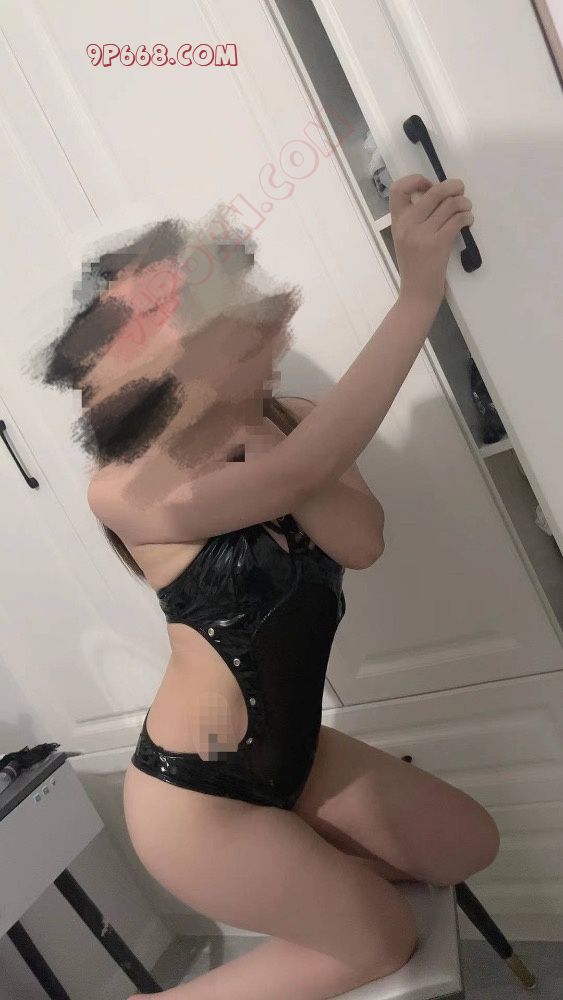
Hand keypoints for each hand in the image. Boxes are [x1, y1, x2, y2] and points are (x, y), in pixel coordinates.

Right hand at [390, 175, 473, 307]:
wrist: (416, 294)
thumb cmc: (414, 267)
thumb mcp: (406, 240)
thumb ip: (415, 219)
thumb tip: (438, 195)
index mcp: (397, 222)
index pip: (398, 189)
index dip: (416, 180)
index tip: (429, 186)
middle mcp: (407, 225)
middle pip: (433, 192)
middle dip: (452, 186)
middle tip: (460, 190)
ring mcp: (422, 235)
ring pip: (449, 204)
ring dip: (464, 203)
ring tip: (466, 209)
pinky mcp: (438, 244)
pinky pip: (457, 220)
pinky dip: (467, 217)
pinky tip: (467, 221)